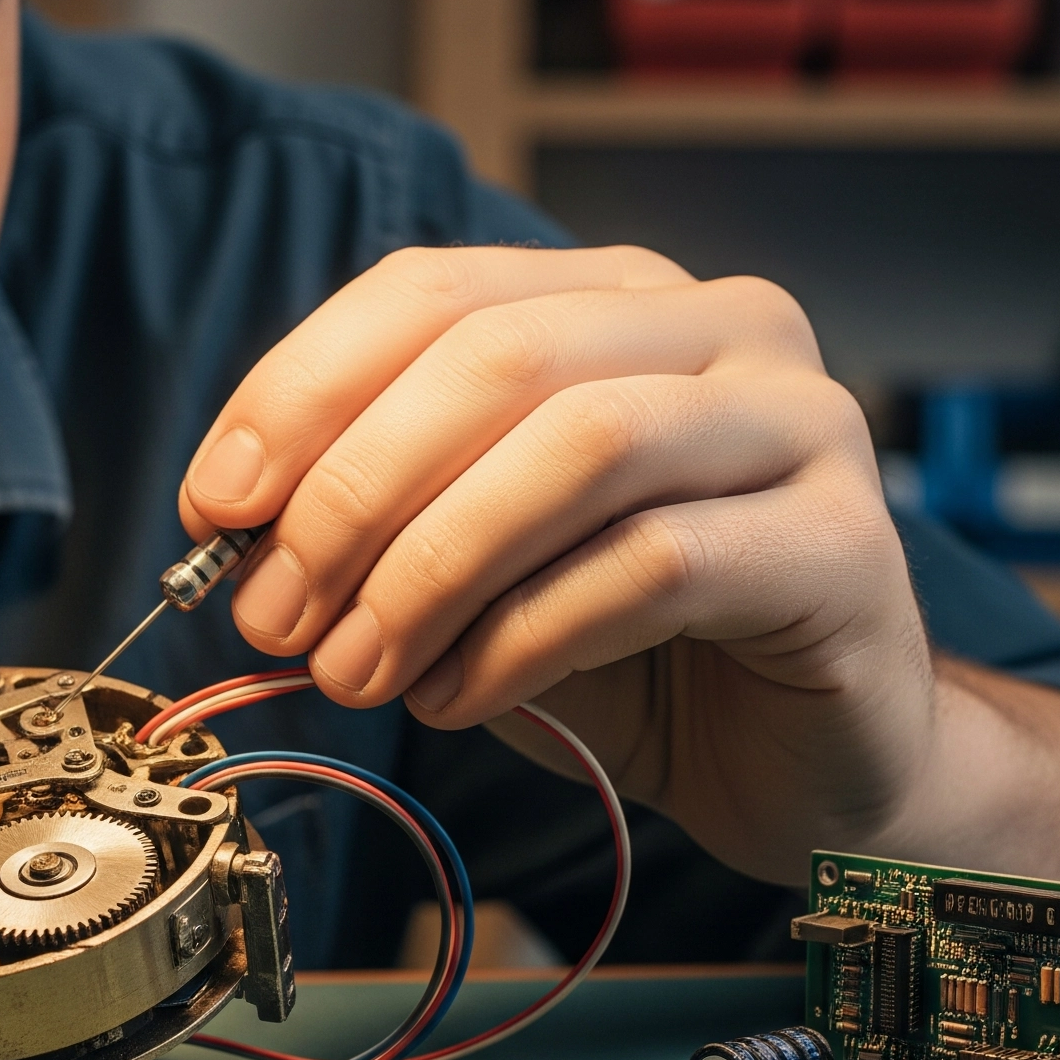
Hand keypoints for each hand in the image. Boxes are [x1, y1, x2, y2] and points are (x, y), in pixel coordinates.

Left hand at [180, 245, 1059, 892]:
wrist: (815, 767)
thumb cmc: (641, 656)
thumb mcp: (479, 570)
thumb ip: (384, 522)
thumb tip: (240, 530)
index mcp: (620, 299)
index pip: (430, 292)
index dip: (301, 389)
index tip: (215, 504)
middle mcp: (723, 328)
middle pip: (500, 357)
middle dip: (355, 493)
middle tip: (274, 615)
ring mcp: (801, 425)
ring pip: (581, 446)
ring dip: (432, 567)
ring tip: (359, 671)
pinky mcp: (845, 547)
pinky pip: (654, 564)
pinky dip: (524, 637)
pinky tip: (460, 696)